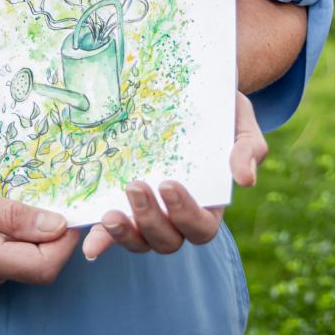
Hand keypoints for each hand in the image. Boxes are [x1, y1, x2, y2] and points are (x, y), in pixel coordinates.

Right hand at [0, 175, 79, 302]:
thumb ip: (14, 215)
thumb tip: (57, 225)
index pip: (43, 266)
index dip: (65, 241)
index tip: (67, 211)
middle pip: (34, 268)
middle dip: (46, 237)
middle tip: (38, 200)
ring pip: (18, 267)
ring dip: (24, 240)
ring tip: (1, 210)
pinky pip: (0, 269)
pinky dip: (6, 246)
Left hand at [81, 91, 266, 259]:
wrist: (195, 92)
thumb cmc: (222, 112)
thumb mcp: (241, 123)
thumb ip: (248, 149)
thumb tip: (245, 180)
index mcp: (210, 204)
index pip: (201, 227)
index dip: (186, 215)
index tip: (169, 184)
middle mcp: (178, 217)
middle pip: (168, 241)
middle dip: (150, 221)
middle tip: (135, 186)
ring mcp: (150, 214)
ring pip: (140, 242)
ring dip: (124, 234)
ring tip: (108, 213)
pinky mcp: (124, 204)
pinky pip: (112, 231)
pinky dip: (100, 238)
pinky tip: (86, 240)